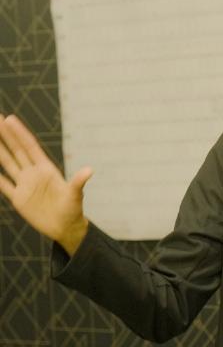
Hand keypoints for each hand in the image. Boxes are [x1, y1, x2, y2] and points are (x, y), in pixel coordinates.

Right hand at [0, 114, 90, 253]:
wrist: (66, 228)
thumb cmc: (73, 210)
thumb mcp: (75, 195)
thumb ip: (78, 182)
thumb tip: (89, 171)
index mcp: (46, 169)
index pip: (30, 147)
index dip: (20, 133)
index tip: (10, 119)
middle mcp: (34, 174)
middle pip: (17, 150)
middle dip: (6, 135)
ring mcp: (25, 185)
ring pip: (8, 164)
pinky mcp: (19, 199)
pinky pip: (4, 185)